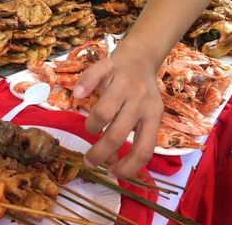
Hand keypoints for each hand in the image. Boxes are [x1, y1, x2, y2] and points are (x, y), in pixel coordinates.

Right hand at [73, 42, 163, 177]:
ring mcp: (125, 82)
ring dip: (91, 126)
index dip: (128, 168)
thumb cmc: (140, 94)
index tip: (113, 173)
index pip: (144, 149)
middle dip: (100, 153)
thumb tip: (110, 162)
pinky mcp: (111, 67)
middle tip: (89, 161)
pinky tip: (78, 95)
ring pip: (103, 112)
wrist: (140, 59)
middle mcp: (140, 100)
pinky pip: (94, 75)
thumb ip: (129, 137)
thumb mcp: (143, 116)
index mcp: (153, 115)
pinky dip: (84, 85)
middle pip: (117, 134)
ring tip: (91, 128)